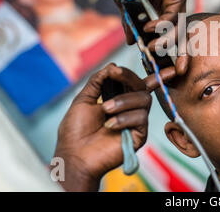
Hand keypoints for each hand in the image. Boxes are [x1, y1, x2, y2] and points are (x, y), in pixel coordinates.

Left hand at [53, 63, 174, 190]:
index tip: (116, 70)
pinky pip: (141, 118)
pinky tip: (109, 125)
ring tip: (105, 110)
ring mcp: (136, 122)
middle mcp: (130, 109)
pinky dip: (124, 118)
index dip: (131, 73)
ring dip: (123, 100)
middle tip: (113, 75)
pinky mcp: (139, 135)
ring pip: (144, 100)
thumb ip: (98, 81)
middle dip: (127, 78)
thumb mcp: (84, 99)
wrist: (75, 155)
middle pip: (142, 86)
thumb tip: (113, 65)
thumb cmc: (76, 131)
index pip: (133, 82)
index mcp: (119, 100)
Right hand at [108, 0, 189, 74]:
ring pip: (176, 27)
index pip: (163, 31)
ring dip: (164, 40)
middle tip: (166, 67)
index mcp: (158, 5)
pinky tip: (149, 28)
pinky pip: (172, 15)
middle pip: (175, 32)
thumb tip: (131, 42)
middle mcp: (170, 3)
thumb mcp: (124, 2)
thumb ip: (129, 22)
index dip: (157, 46)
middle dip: (172, 51)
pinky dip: (162, 24)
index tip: (150, 60)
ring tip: (152, 49)